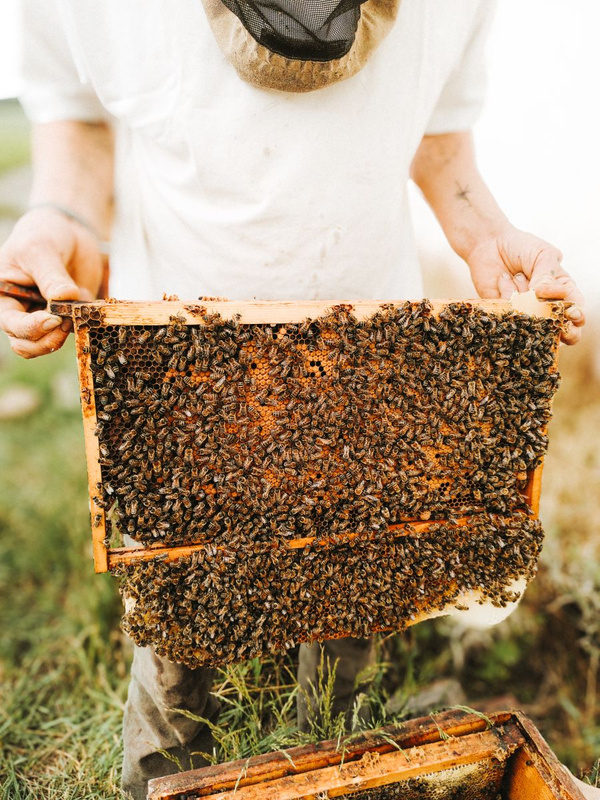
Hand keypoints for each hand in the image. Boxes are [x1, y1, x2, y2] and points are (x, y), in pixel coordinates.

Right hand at [0, 207, 103, 357]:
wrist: (69, 231)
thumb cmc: (43, 235)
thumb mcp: (41, 250)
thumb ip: (51, 277)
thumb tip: (66, 299)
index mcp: (5, 297)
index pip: (11, 324)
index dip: (31, 328)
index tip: (53, 318)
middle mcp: (23, 312)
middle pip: (27, 345)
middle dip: (46, 340)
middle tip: (66, 323)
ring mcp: (47, 317)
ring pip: (50, 343)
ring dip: (66, 336)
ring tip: (79, 313)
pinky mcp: (70, 317)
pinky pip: (76, 331)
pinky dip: (84, 326)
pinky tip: (92, 310)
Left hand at [465, 224, 584, 344]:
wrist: (490, 245)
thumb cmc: (521, 247)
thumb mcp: (543, 254)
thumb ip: (548, 274)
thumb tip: (544, 294)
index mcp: (562, 290)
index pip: (576, 309)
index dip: (577, 316)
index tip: (572, 314)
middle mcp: (545, 304)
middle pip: (560, 328)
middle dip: (562, 331)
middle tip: (555, 324)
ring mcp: (525, 311)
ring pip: (532, 318)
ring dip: (525, 296)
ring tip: (518, 274)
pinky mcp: (506, 313)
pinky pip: (510, 313)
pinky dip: (507, 292)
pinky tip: (503, 278)